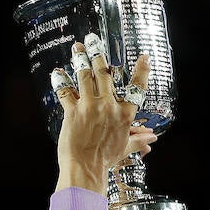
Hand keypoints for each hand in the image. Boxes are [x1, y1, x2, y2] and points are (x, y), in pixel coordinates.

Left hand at [50, 35, 152, 194]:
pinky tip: (57, 72)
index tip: (144, 57)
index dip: (141, 71)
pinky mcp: (72, 111)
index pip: (137, 88)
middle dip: (98, 55)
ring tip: (76, 48)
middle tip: (92, 40)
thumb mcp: (125, 148)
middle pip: (105, 74)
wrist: (85, 168)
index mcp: (124, 114)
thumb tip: (153, 139)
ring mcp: (90, 106)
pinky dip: (60, 81)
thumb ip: (139, 140)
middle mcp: (108, 105)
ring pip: (85, 76)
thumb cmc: (106, 160)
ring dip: (80, 60)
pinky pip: (65, 91)